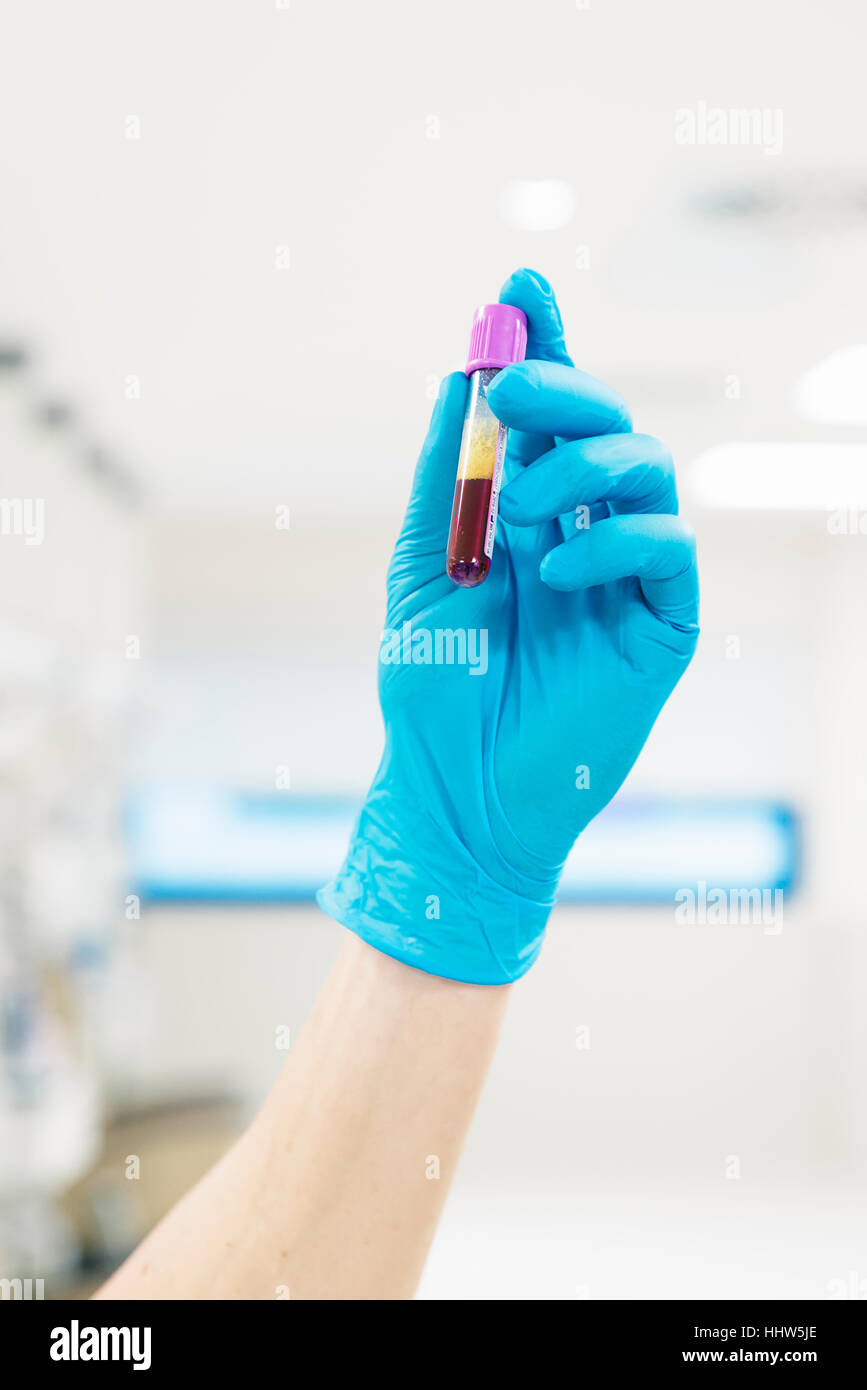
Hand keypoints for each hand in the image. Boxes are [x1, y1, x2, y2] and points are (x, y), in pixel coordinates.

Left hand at [318, 269, 698, 983]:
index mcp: (524, 514)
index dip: (542, 346)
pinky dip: (614, 538)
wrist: (459, 792)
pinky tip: (555, 571)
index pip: (543, 415)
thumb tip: (454, 377)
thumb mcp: (421, 568)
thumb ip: (442, 479)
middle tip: (510, 386)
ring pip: (649, 468)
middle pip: (605, 423)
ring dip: (585, 461)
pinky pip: (668, 546)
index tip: (519, 284)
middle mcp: (581, 530)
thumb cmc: (433, 689)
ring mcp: (626, 574)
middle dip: (563, 387)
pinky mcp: (663, 622)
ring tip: (524, 505)